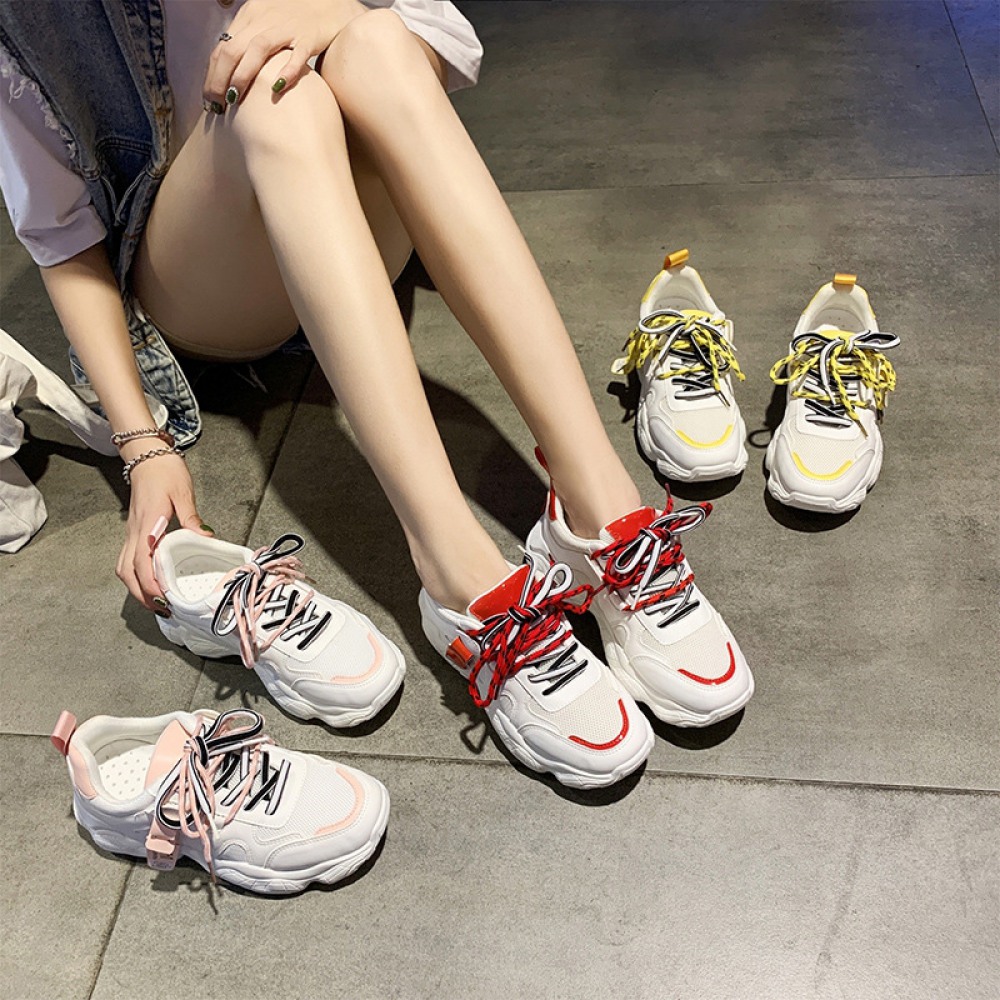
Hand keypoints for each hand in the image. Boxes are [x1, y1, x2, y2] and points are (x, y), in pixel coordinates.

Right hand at [116, 450, 211, 612]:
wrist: (147, 457)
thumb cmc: (165, 472)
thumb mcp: (183, 493)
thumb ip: (191, 517)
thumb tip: (205, 536)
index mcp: (147, 524)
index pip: (142, 562)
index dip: (150, 584)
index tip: (163, 598)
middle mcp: (135, 532)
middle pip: (128, 572)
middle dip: (141, 594)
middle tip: (162, 609)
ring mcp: (131, 533)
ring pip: (123, 568)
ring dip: (135, 588)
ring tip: (155, 602)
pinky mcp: (133, 532)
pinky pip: (127, 560)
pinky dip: (134, 576)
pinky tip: (148, 583)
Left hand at [204, 0, 364, 105]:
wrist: (332, 3)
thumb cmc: (299, 18)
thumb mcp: (267, 19)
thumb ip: (251, 38)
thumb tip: (233, 69)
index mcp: (251, 15)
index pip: (223, 46)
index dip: (212, 73)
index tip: (209, 97)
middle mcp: (265, 19)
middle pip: (233, 49)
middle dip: (219, 79)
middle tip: (216, 105)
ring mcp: (287, 28)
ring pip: (257, 49)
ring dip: (242, 75)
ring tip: (235, 99)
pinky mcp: (309, 37)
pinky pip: (296, 55)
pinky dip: (286, 71)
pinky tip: (277, 89)